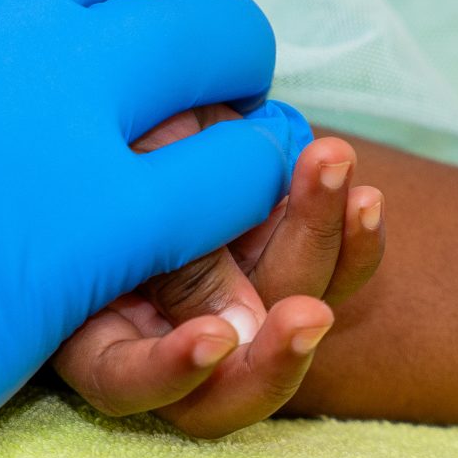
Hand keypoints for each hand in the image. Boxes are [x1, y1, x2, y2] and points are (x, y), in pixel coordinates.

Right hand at [54, 113, 383, 435]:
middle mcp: (165, 325)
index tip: (215, 337)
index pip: (126, 380)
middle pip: (227, 380)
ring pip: (289, 318)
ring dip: (321, 251)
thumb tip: (234, 333)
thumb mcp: (117, 173)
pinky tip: (364, 197)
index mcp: (94, 319)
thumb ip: (165, 252)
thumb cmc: (93, 125)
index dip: (169, 370)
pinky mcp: (280, 258)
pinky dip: (352, 241)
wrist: (133, 76)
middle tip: (311, 318)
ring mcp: (230, 294)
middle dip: (277, 355)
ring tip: (334, 172)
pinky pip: (330, 272)